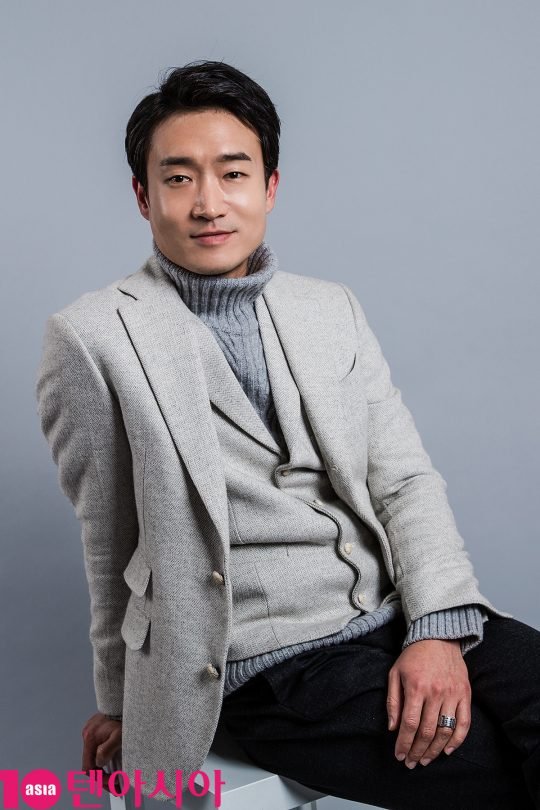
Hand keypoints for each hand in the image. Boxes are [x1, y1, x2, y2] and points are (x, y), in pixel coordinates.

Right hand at [81, 712, 122, 793]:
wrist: (122, 700)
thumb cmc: (122, 717)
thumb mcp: (119, 736)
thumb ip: (106, 750)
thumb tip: (99, 762)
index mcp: (90, 739)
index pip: (89, 767)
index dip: (99, 779)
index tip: (112, 784)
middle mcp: (87, 735)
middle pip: (90, 764)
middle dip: (102, 777)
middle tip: (116, 786)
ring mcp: (89, 731)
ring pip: (93, 757)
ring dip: (103, 768)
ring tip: (116, 777)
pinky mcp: (95, 729)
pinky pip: (96, 748)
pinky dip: (103, 758)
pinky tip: (112, 762)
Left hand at [386, 638, 470, 767]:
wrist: (438, 637)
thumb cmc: (413, 656)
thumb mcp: (395, 674)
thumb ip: (393, 701)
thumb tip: (393, 728)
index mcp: (416, 687)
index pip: (409, 724)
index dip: (404, 744)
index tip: (399, 756)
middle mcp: (435, 693)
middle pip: (427, 732)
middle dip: (417, 751)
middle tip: (411, 763)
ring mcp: (453, 694)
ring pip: (445, 731)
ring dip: (435, 750)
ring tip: (425, 760)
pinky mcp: (465, 694)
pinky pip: (464, 723)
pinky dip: (457, 740)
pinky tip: (446, 751)